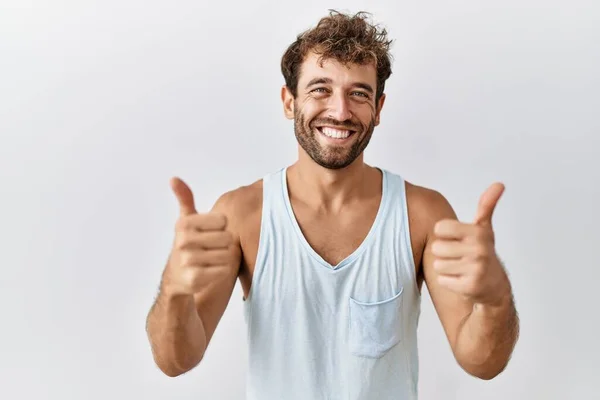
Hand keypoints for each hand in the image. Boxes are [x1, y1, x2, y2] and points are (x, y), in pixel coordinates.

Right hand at [161, 177, 236, 296]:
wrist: (178, 278)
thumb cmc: (188, 246)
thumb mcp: (186, 221)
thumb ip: (185, 199)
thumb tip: (174, 178)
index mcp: (184, 224)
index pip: (223, 220)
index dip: (222, 228)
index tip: (211, 233)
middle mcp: (183, 241)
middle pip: (227, 238)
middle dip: (226, 245)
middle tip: (213, 250)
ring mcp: (188, 261)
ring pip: (228, 254)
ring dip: (227, 259)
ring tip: (214, 260)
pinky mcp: (195, 279)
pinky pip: (224, 270)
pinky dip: (224, 272)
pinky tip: (213, 271)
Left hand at [431, 183, 509, 305]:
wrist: (494, 286)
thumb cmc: (482, 252)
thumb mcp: (484, 228)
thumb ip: (486, 206)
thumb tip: (499, 184)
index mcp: (478, 232)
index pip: (440, 228)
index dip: (444, 235)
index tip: (457, 239)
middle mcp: (479, 250)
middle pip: (436, 248)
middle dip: (444, 253)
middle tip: (459, 256)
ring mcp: (476, 269)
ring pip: (438, 265)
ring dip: (446, 268)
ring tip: (461, 268)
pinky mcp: (470, 287)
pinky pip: (443, 280)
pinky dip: (449, 282)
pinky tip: (462, 280)